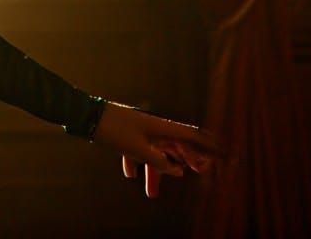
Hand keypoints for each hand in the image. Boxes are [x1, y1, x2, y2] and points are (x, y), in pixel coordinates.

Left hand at [90, 100, 229, 198]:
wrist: (85, 115)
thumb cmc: (114, 130)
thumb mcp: (138, 150)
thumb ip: (159, 161)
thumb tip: (178, 171)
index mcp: (162, 128)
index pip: (192, 137)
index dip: (210, 147)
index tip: (225, 156)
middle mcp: (154, 128)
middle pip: (175, 146)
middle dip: (187, 160)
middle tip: (200, 172)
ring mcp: (140, 131)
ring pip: (154, 153)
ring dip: (155, 173)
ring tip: (152, 195)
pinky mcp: (126, 134)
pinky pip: (136, 151)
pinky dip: (135, 163)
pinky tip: (130, 175)